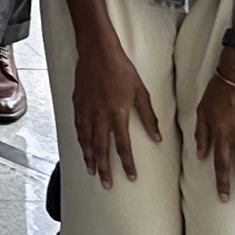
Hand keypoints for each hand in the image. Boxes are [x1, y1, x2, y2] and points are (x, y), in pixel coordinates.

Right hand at [69, 16, 159, 185]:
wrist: (97, 51)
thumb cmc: (121, 68)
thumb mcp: (141, 92)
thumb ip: (149, 117)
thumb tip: (157, 137)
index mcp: (118, 114)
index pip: (123, 146)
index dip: (127, 163)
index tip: (131, 176)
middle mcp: (100, 116)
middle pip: (101, 148)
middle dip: (104, 168)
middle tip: (106, 183)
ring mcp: (87, 110)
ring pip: (87, 140)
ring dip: (89, 157)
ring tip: (92, 170)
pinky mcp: (78, 103)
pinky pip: (78, 127)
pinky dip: (79, 140)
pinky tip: (81, 146)